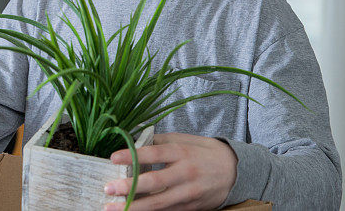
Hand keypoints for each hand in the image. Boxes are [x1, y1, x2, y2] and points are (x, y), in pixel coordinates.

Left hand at [103, 132, 237, 210]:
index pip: (154, 153)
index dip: (132, 156)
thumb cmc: (206, 153)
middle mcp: (185, 173)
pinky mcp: (190, 208)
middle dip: (129, 187)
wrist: (236, 172)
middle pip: (153, 182)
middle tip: (108, 188)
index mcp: (182, 152)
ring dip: (134, 207)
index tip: (113, 158)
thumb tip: (135, 139)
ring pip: (158, 203)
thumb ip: (161, 140)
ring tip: (113, 208)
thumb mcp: (186, 140)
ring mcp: (188, 193)